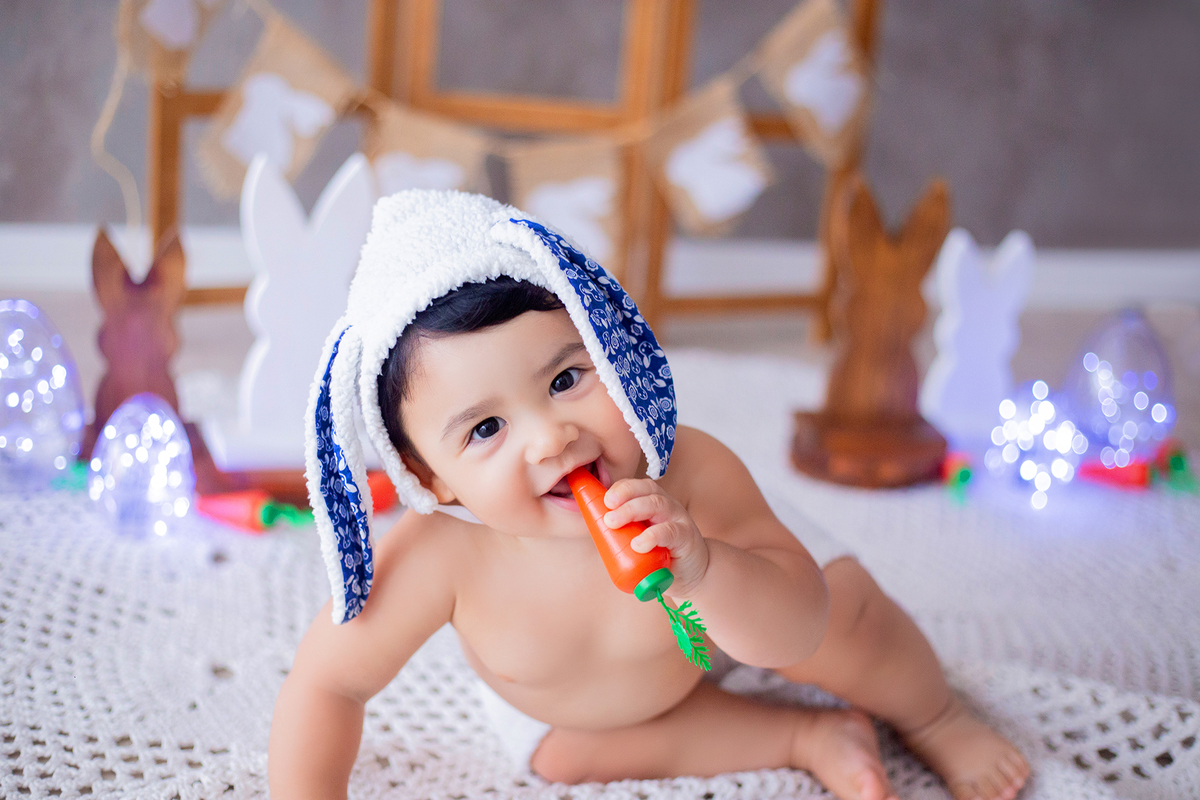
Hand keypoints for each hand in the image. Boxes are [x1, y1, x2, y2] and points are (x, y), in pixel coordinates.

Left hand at [602, 478, 708, 596]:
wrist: (690, 572)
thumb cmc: (660, 554)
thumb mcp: (638, 540)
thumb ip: (622, 533)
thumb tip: (593, 529)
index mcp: (652, 502)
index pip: (636, 486)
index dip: (620, 489)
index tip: (605, 500)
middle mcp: (666, 505)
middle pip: (646, 492)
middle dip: (623, 497)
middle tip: (607, 512)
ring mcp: (678, 519)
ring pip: (657, 505)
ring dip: (633, 511)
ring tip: (614, 523)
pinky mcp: (687, 537)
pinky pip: (670, 532)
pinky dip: (652, 536)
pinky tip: (639, 544)